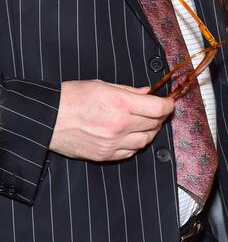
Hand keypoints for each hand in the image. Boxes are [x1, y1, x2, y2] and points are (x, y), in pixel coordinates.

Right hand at [50, 80, 174, 161]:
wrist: (46, 119)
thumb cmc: (70, 98)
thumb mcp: (101, 86)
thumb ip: (128, 91)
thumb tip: (148, 93)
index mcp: (120, 103)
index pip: (159, 108)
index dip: (168, 105)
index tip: (168, 103)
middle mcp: (120, 124)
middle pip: (155, 124)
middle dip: (158, 116)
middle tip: (154, 111)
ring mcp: (114, 142)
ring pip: (146, 140)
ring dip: (149, 131)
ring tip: (141, 123)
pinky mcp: (106, 155)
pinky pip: (131, 152)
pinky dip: (135, 143)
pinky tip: (129, 135)